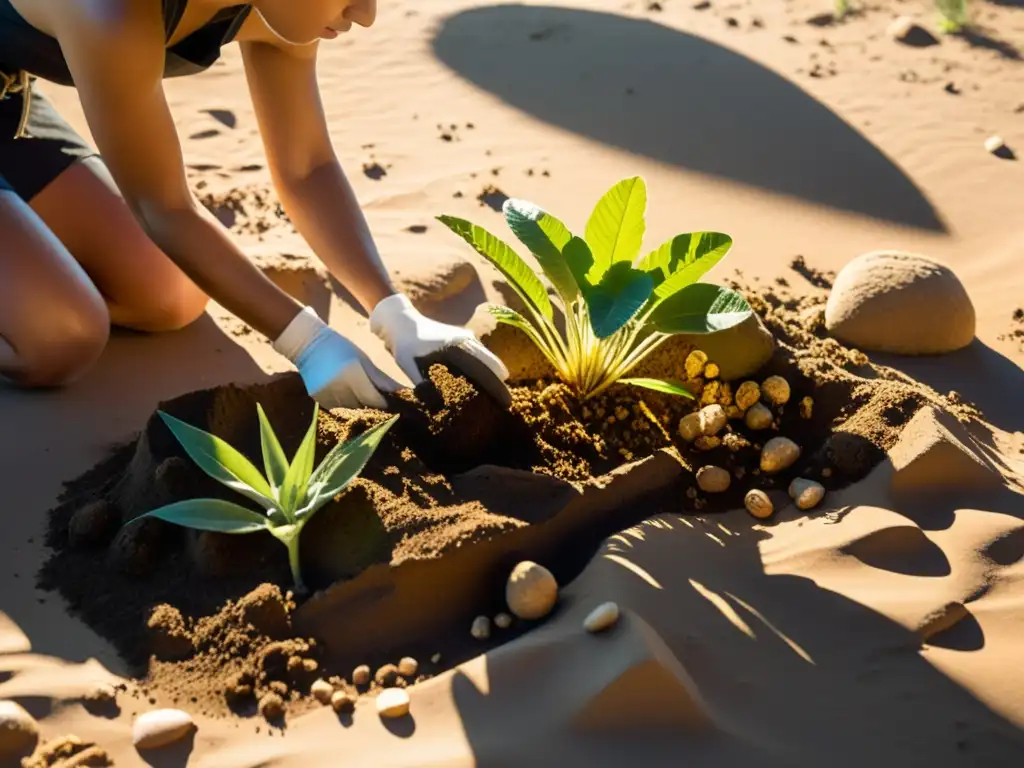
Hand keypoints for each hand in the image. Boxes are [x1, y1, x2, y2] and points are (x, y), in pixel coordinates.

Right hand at [272, 306, 399, 409]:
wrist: (308, 344)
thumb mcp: (363, 359)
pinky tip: (342, 389)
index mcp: (353, 376)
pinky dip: (343, 402)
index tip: (390, 399)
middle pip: (363, 405)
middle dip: (370, 401)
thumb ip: (380, 378)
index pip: (374, 399)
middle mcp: (339, 388)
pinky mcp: (318, 399)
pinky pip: (337, 407)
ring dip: (357, 402)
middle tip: (373, 392)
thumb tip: (399, 392)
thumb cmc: (340, 348)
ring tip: (355, 388)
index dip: (384, 401)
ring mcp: (327, 395)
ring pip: (350, 408)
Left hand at [369, 294, 510, 405]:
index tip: (507, 403)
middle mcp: (466, 340)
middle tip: (508, 403)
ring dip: (494, 375)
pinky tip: (485, 380)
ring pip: (488, 359)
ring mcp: (467, 337)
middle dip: (500, 384)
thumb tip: (433, 404)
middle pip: (492, 365)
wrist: (402, 320)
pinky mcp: (464, 338)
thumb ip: (418, 382)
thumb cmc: (403, 343)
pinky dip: (486, 368)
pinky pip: (481, 355)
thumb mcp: (406, 363)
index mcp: (455, 347)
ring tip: (499, 395)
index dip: (496, 388)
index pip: (483, 370)